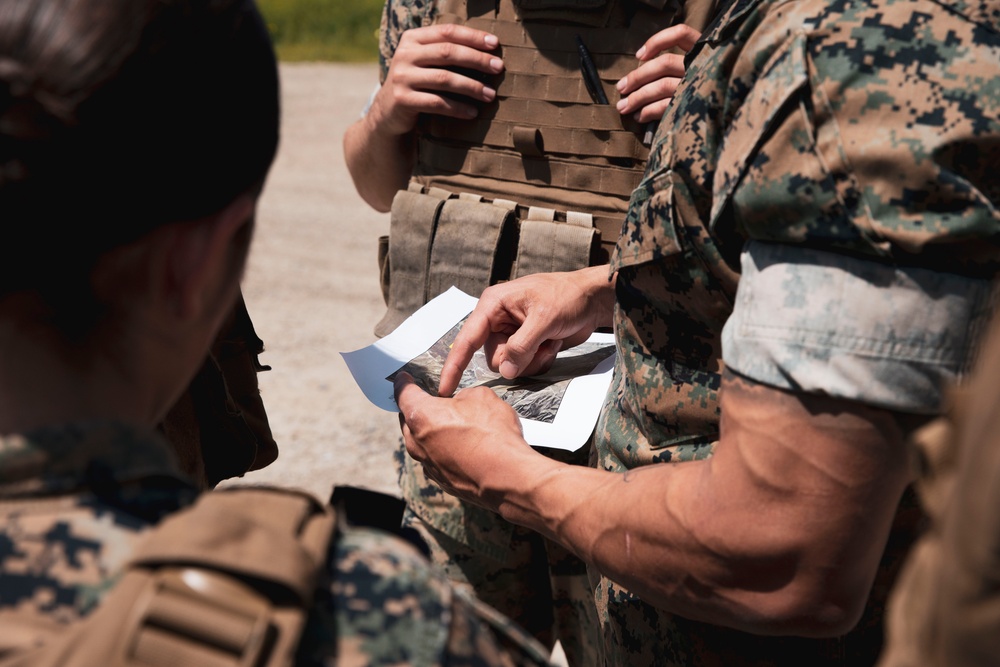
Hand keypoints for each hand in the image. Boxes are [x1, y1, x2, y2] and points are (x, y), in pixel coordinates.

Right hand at [369, 24, 503, 136]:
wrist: (388, 112)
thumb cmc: (418, 84)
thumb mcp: (425, 62)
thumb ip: (445, 51)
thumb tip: (488, 49)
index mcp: (412, 39)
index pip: (447, 32)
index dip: (473, 36)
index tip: (495, 44)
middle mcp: (405, 55)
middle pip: (448, 53)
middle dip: (477, 60)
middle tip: (498, 68)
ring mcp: (402, 77)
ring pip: (445, 79)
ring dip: (472, 87)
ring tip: (490, 95)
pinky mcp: (403, 100)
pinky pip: (437, 103)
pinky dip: (458, 108)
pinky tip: (473, 112)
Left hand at [395, 372, 537, 510]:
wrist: (506, 477)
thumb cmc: (492, 434)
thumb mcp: (481, 397)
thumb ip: (463, 396)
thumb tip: (461, 403)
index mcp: (421, 415)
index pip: (403, 393)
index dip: (403, 382)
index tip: (403, 378)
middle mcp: (417, 442)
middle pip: (408, 420)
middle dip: (416, 409)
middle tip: (428, 401)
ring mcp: (427, 464)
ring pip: (420, 442)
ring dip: (429, 432)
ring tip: (447, 425)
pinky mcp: (440, 481)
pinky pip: (434, 459)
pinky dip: (442, 451)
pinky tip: (459, 448)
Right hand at [438, 267, 615, 396]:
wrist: (593, 300)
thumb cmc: (567, 297)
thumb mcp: (544, 319)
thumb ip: (521, 346)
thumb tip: (506, 371)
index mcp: (493, 305)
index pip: (467, 339)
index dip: (455, 365)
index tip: (444, 390)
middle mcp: (497, 320)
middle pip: (493, 358)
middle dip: (518, 358)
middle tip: (540, 343)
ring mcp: (511, 334)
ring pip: (509, 366)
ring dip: (532, 360)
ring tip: (549, 341)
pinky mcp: (525, 345)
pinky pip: (523, 366)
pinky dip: (540, 360)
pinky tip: (553, 344)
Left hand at [615, 24, 700, 122]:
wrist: (721, 116)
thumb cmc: (698, 91)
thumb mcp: (689, 71)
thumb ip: (669, 66)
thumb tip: (636, 75)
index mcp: (702, 51)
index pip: (681, 34)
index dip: (658, 41)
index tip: (639, 55)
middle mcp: (701, 66)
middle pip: (664, 63)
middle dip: (638, 76)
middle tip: (621, 87)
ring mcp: (699, 86)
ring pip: (662, 85)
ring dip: (638, 97)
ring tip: (624, 106)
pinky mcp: (694, 106)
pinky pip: (666, 106)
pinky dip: (649, 111)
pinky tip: (639, 116)